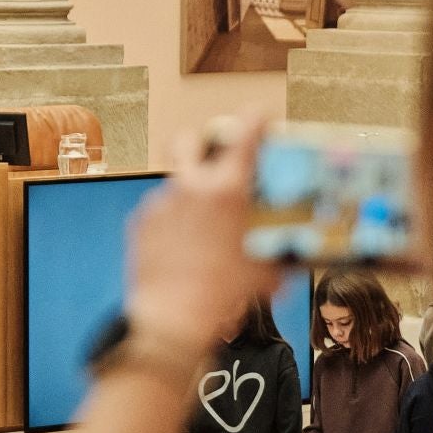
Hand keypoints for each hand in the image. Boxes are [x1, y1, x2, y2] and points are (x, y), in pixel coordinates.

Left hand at [124, 114, 277, 346]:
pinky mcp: (141, 222)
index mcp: (226, 191)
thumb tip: (290, 248)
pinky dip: (175, 223)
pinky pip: (162, 212)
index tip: (262, 115)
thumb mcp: (265, 269)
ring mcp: (161, 202)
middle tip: (215, 156)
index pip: (245, 135)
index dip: (257, 119)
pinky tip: (185, 249)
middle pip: (189, 139)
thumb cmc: (221, 295)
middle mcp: (191, 187)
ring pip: (178, 184)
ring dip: (192, 197)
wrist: (172, 317)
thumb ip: (278, 249)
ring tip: (205, 231)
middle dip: (202, 140)